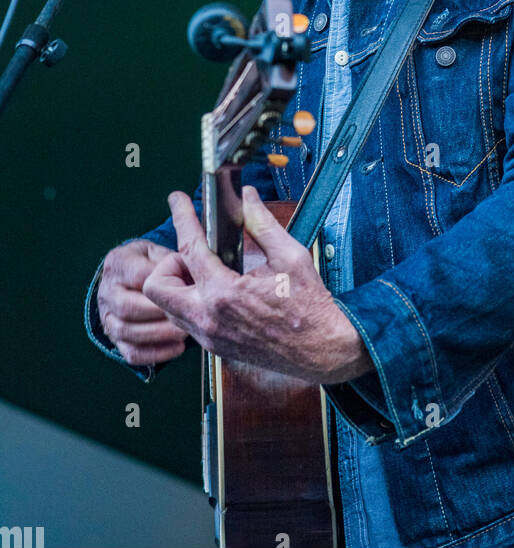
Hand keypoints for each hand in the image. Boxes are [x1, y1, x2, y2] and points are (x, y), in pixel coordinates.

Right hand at [97, 239, 189, 366]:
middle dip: (159, 313)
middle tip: (185, 315)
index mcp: (117, 264)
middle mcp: (107, 291)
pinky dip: (155, 353)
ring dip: (159, 335)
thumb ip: (170, 259)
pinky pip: (131, 353)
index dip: (163, 285)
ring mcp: (108, 317)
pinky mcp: (115, 339)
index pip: (137, 277)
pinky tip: (177, 348)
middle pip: (127, 307)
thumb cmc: (148, 263)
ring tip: (184, 332)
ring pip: (126, 332)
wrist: (127, 278)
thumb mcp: (157, 252)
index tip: (185, 290)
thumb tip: (193, 268)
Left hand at [141, 188, 372, 384]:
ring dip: (180, 285)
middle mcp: (209, 319)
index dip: (181, 218)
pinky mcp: (215, 347)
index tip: (177, 201)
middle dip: (168, 264)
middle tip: (195, 255)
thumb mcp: (290, 256)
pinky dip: (193, 302)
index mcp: (225, 293)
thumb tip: (247, 198)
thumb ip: (262, 224)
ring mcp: (210, 337)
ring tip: (210, 272)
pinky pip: (187, 322)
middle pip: (157, 287)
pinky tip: (220, 291)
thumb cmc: (310, 307)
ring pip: (169, 307)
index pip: (188, 249)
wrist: (322, 349)